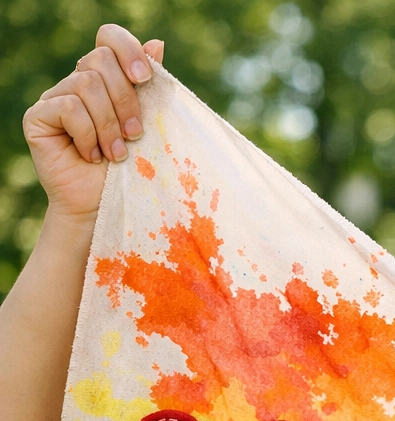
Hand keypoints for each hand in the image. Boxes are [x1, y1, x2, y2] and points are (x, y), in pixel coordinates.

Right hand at [21, 26, 163, 224]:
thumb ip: (149, 86)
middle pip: (99, 60)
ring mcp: (55, 98)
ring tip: (117, 153)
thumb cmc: (132, 169)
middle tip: (135, 134)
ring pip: (86, 84)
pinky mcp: (37, 116)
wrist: (105, 206)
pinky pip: (68, 106)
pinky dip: (87, 133)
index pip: (108, 38)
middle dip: (126, 99)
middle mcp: (77, 84)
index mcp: (106, 80)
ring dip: (109, 123)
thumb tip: (156, 43)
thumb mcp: (149, 124)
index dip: (127, 49)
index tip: (145, 78)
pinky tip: (91, 155)